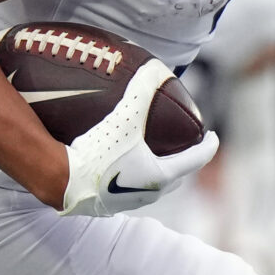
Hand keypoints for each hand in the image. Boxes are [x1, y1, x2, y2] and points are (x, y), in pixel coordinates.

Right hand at [57, 59, 219, 216]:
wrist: (61, 180)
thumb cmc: (96, 151)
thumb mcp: (123, 116)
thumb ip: (142, 90)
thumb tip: (156, 68)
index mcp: (160, 176)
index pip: (195, 159)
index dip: (208, 146)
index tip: (214, 136)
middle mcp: (147, 194)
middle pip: (175, 178)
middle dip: (184, 162)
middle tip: (185, 146)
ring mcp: (126, 203)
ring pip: (151, 187)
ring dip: (157, 172)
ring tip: (153, 156)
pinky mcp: (105, 206)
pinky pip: (127, 190)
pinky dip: (132, 176)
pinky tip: (118, 165)